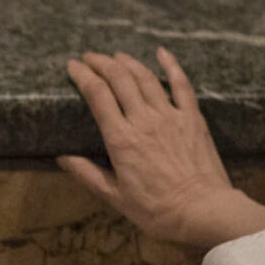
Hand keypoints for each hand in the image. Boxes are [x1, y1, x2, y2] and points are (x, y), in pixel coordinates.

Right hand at [59, 48, 258, 250]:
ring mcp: (170, 116)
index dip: (82, 75)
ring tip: (115, 56)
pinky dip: (171, 65)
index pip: (97, 95)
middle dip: (101, 63)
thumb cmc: (157, 210)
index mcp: (121, 140)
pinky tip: (161, 53)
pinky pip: (182, 85)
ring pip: (146, 78)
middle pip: (119, 79)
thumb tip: (62, 157)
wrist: (203, 211)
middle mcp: (144, 120)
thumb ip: (87, 174)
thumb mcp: (115, 197)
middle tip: (89, 57)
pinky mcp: (192, 118)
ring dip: (128, 62)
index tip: (72, 67)